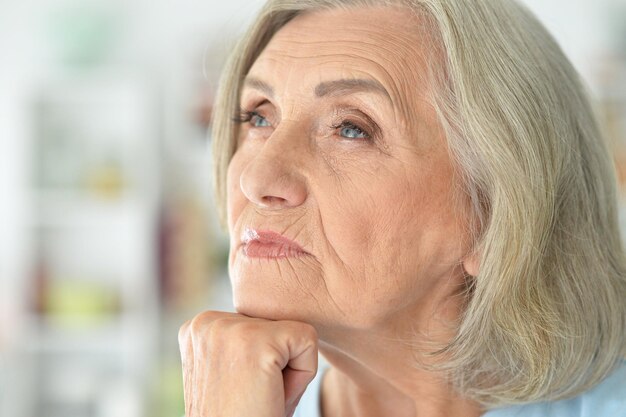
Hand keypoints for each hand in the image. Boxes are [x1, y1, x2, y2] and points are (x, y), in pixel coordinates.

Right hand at [178, 311, 318, 416]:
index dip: (264, 361)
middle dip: (277, 363)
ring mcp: (229, 328)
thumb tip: (282, 304)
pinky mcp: (257, 340)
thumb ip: (247, 339)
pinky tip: (271, 393)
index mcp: (199, 327)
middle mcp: (206, 321)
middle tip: (252, 396)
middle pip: (278, 324)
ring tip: (259, 395)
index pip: (261, 323)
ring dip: (288, 371)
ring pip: (295, 332)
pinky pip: (309, 341)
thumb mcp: (235, 370)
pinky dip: (303, 375)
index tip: (242, 390)